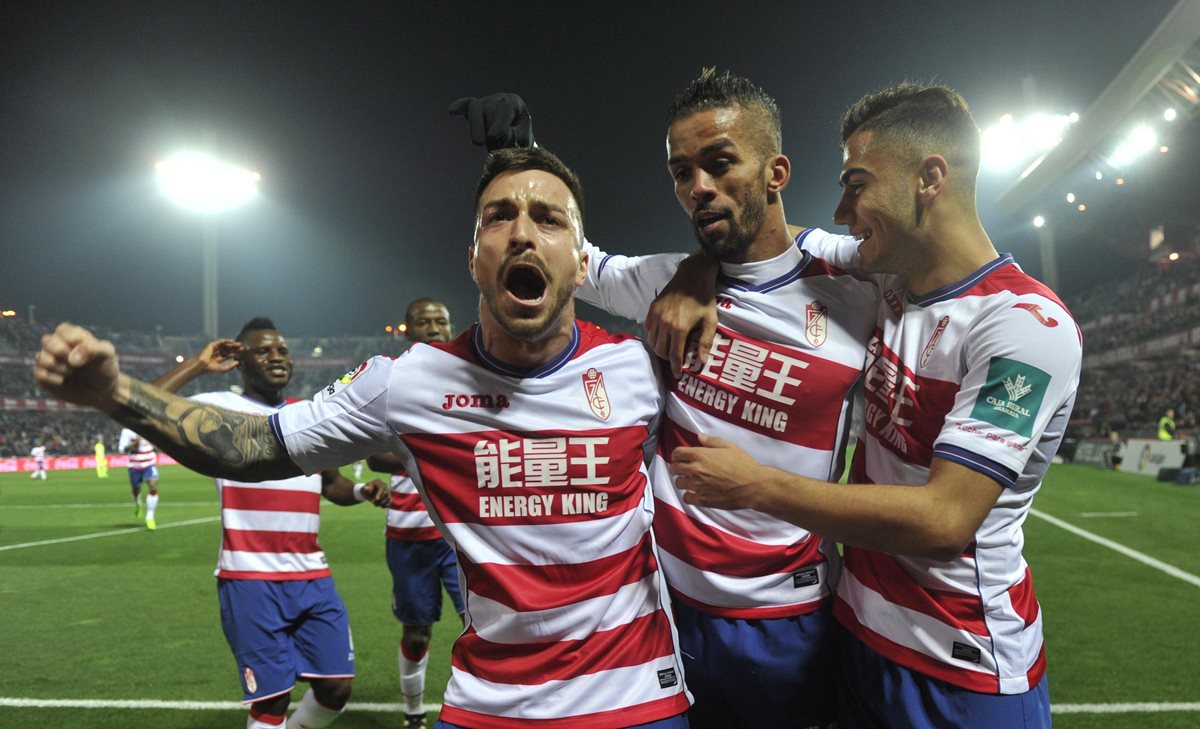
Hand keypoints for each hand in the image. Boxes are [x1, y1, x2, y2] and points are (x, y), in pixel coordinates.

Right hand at [34, 323, 123, 411]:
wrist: (101, 391)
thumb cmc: (104, 368)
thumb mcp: (107, 354)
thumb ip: (92, 348)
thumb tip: (71, 358)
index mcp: (71, 335)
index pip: (63, 330)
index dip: (73, 341)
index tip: (88, 352)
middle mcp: (56, 344)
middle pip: (47, 341)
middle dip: (62, 353)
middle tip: (76, 364)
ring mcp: (48, 359)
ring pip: (41, 358)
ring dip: (60, 368)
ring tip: (72, 372)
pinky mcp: (43, 375)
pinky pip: (40, 374)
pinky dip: (54, 380)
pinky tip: (64, 381)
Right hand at [196, 339, 241, 373]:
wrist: (200, 365)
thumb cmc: (210, 369)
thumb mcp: (222, 369)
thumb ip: (230, 366)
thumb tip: (238, 362)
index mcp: (218, 359)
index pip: (229, 355)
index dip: (235, 353)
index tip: (242, 353)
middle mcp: (216, 353)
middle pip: (228, 350)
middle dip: (235, 349)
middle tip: (242, 348)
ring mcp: (214, 349)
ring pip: (225, 346)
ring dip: (232, 345)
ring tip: (239, 345)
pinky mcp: (211, 345)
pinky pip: (220, 342)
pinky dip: (226, 341)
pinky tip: (232, 341)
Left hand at [359, 479, 390, 507]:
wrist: (367, 493)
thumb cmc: (365, 490)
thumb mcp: (363, 489)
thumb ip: (365, 488)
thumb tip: (367, 489)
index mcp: (379, 482)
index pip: (381, 488)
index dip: (380, 494)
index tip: (376, 499)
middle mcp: (384, 486)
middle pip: (386, 493)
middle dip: (380, 500)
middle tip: (373, 503)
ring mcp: (387, 491)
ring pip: (388, 498)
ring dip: (382, 503)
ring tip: (375, 505)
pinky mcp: (388, 496)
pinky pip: (390, 501)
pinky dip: (386, 505)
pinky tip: (381, 506)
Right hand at [448, 93, 534, 150]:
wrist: (515, 136)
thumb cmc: (520, 138)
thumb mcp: (524, 138)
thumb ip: (516, 137)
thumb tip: (502, 136)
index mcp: (514, 102)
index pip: (505, 108)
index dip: (499, 122)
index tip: (493, 136)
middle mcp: (499, 98)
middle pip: (489, 109)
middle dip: (490, 129)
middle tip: (495, 146)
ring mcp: (486, 102)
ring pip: (476, 109)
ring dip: (476, 127)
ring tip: (479, 143)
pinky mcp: (475, 107)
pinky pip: (466, 104)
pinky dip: (459, 107)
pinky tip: (451, 111)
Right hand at [644, 253, 719, 375]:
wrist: (693, 275)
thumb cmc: (704, 299)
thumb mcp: (710, 321)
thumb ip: (705, 342)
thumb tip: (701, 362)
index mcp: (679, 328)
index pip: (674, 355)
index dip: (675, 367)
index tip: (677, 375)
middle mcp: (664, 324)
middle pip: (660, 350)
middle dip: (667, 359)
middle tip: (675, 361)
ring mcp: (656, 315)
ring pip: (652, 341)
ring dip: (659, 348)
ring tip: (668, 350)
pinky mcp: (652, 309)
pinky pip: (648, 329)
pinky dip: (653, 337)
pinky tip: (662, 337)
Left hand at [669, 433, 763, 509]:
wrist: (752, 485)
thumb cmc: (743, 464)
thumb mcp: (729, 446)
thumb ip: (711, 441)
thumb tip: (700, 436)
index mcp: (700, 455)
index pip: (677, 453)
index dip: (677, 455)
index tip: (680, 457)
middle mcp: (695, 470)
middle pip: (675, 469)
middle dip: (678, 468)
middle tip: (684, 469)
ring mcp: (697, 486)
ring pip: (679, 483)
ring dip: (683, 481)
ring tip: (691, 481)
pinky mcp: (702, 500)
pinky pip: (686, 498)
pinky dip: (689, 495)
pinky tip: (696, 493)